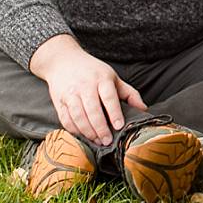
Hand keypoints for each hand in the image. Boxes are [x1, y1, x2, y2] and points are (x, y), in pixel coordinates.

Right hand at [29, 34, 146, 145]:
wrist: (63, 61)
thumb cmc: (92, 71)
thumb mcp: (113, 77)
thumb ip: (129, 93)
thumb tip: (143, 109)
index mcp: (101, 78)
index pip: (109, 97)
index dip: (114, 112)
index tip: (118, 126)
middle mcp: (84, 85)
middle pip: (92, 109)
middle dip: (100, 128)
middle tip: (107, 141)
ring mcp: (70, 93)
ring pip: (78, 116)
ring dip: (87, 131)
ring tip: (97, 141)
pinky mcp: (59, 101)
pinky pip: (65, 119)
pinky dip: (74, 130)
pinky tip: (83, 136)